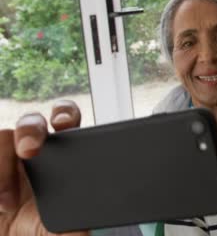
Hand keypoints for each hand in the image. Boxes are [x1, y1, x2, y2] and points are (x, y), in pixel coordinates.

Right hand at [0, 100, 87, 235]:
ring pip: (3, 138)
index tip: (64, 124)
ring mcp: (3, 158)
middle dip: (31, 129)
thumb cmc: (31, 231)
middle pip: (31, 122)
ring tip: (8, 203)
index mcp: (58, 158)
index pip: (65, 120)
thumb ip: (72, 229)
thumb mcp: (54, 233)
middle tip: (30, 151)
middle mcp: (29, 152)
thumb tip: (86, 229)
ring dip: (2, 164)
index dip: (64, 114)